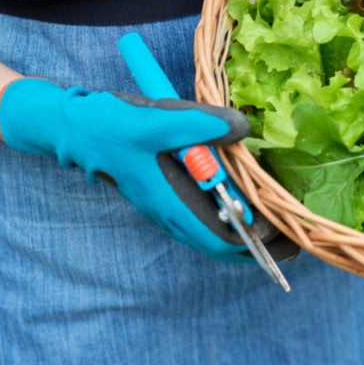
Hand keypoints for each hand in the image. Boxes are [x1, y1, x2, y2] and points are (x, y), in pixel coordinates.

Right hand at [0, 78, 298, 260]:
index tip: (285, 232)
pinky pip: (199, 212)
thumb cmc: (113, 125)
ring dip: (242, 230)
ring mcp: (164, 202)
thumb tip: (245, 130)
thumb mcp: (161, 119)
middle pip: (219, 242)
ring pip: (209, 229)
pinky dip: (225, 212)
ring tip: (276, 222)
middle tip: (292, 240)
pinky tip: (242, 197)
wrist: (72, 125)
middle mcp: (168, 210)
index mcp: (170, 203)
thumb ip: (204, 124)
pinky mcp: (161, 190)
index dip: (255, 242)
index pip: (220, 239)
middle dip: (256, 245)